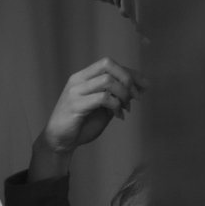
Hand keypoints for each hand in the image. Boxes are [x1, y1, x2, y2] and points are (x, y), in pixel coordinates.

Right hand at [28, 59, 145, 179]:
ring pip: (107, 80)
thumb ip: (118, 96)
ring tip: (125, 108)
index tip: (144, 85)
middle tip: (135, 97)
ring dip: (122, 94)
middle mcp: (78, 80)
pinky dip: (115, 105)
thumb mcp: (104, 108)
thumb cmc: (81, 124)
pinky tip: (118, 116)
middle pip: (108, 64)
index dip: (130, 72)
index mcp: (84, 77)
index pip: (110, 64)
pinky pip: (102, 98)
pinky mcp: (76, 105)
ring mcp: (75, 92)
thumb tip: (142, 87)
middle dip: (127, 79)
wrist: (59, 141)